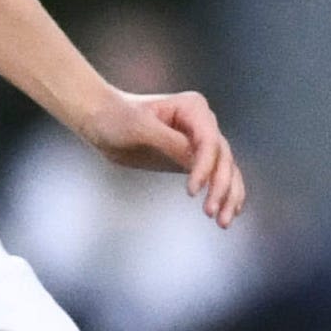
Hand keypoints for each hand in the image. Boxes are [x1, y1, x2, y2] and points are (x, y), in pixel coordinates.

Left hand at [73, 89, 245, 227]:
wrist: (101, 121)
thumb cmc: (117, 119)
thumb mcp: (139, 129)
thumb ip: (168, 141)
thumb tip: (194, 159)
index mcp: (193, 107)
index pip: (209, 141)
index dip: (205, 168)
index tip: (192, 192)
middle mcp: (203, 122)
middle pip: (223, 157)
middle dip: (221, 186)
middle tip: (210, 214)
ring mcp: (200, 141)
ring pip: (226, 169)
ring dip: (229, 195)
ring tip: (223, 223)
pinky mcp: (192, 159)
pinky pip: (216, 177)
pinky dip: (224, 194)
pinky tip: (227, 213)